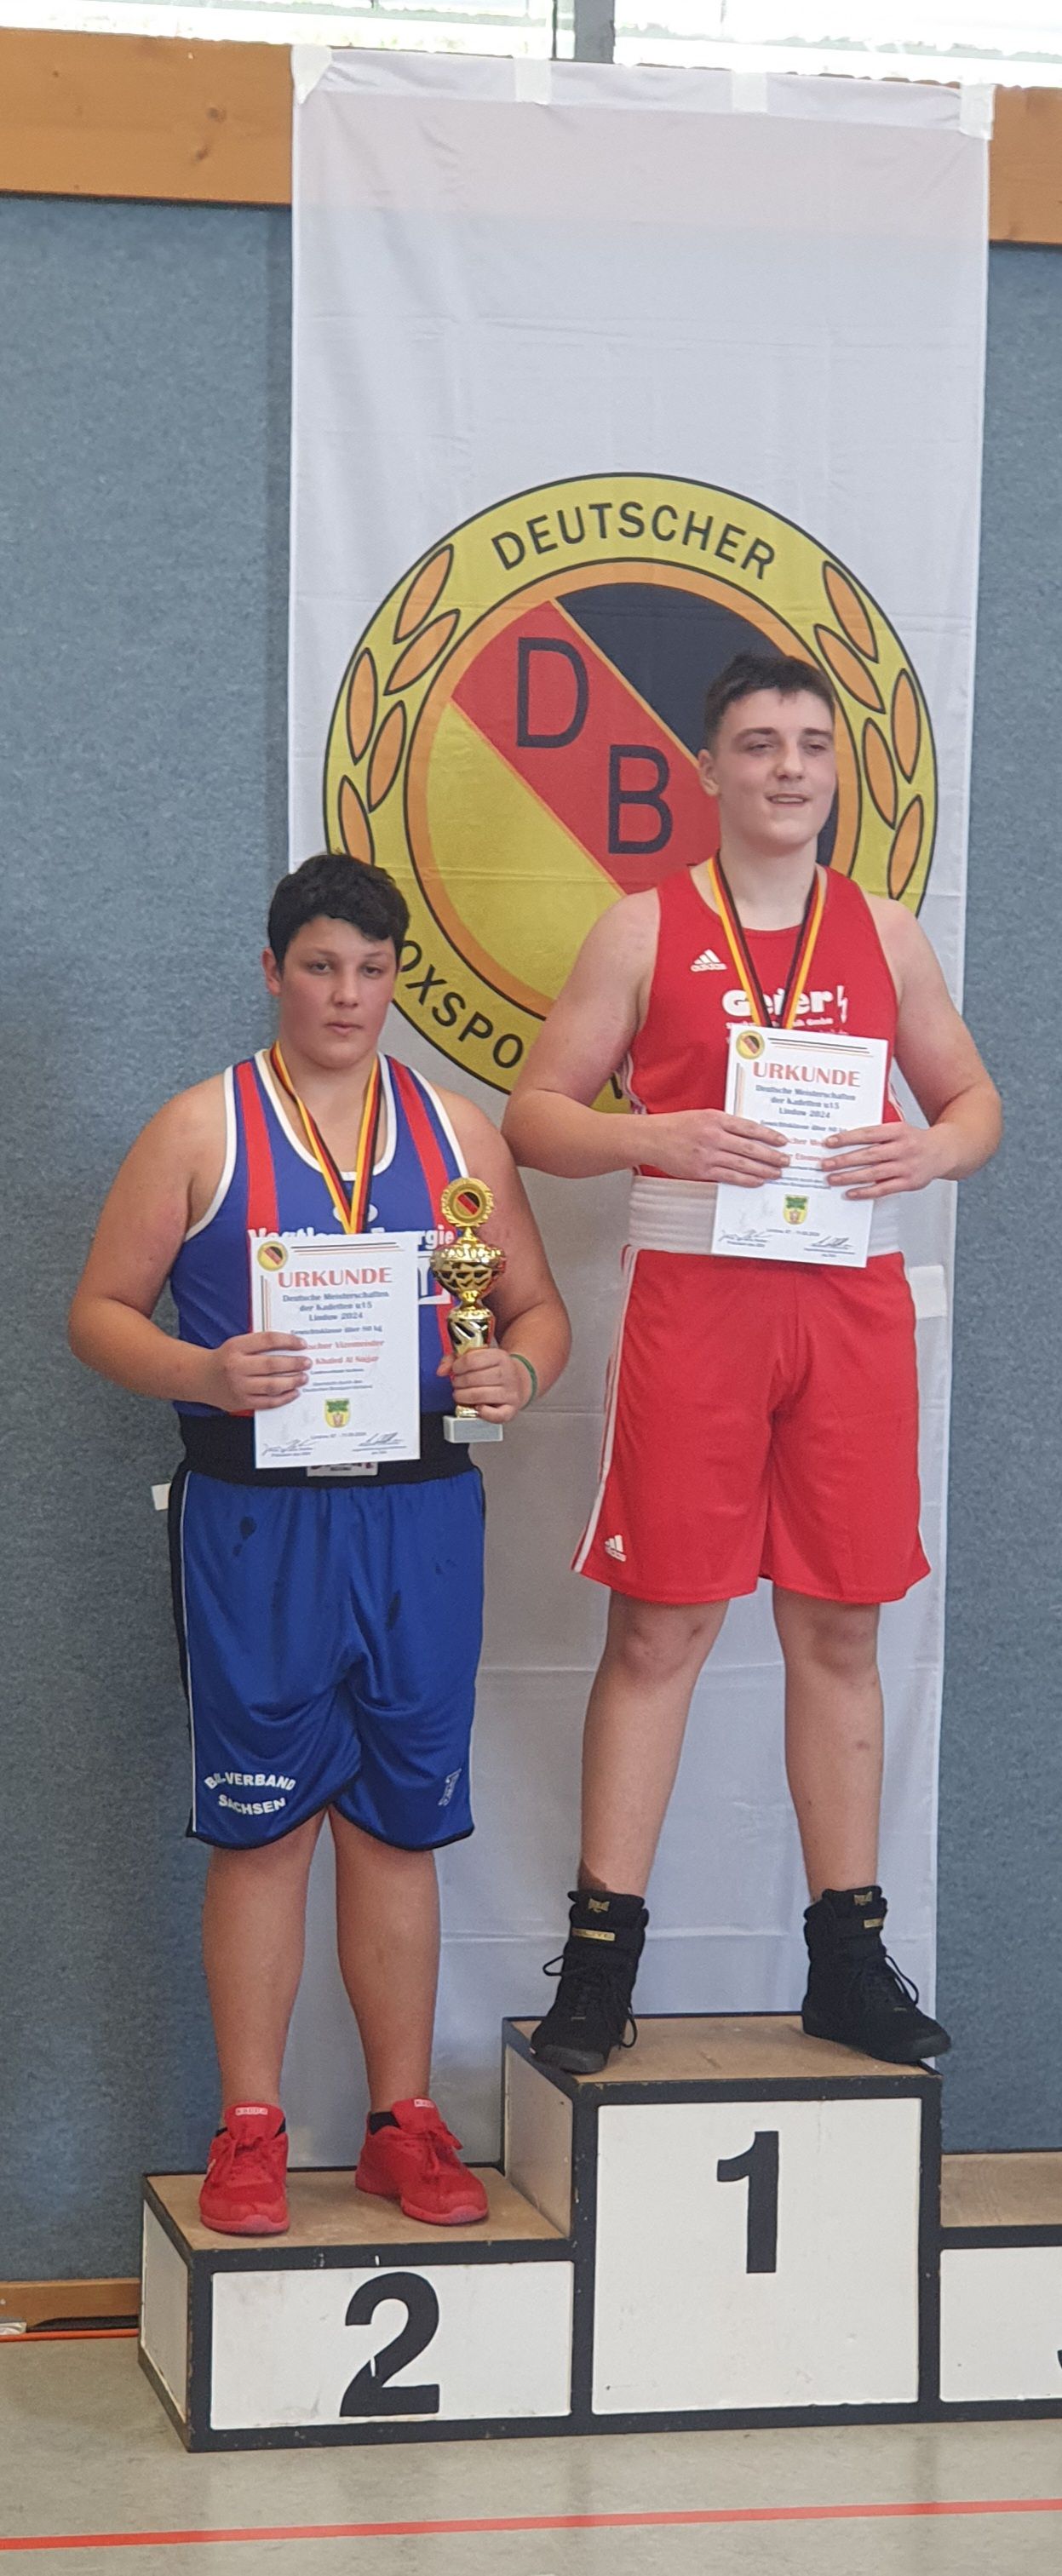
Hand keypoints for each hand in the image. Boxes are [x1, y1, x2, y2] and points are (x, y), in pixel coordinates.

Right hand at [198, 1332, 308, 1412]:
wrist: (200, 1377)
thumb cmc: (224, 1359)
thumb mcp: (236, 1344)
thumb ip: (259, 1344)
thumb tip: (290, 1346)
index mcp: (236, 1347)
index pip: (267, 1340)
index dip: (288, 1341)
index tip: (302, 1343)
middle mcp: (236, 1367)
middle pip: (272, 1365)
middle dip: (294, 1364)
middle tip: (307, 1363)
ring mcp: (239, 1387)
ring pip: (272, 1385)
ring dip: (292, 1381)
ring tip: (304, 1377)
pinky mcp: (241, 1402)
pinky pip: (267, 1402)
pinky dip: (283, 1398)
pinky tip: (293, 1392)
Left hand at [438, 1345, 532, 1424]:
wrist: (519, 1381)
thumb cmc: (493, 1370)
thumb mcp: (477, 1357)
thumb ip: (454, 1359)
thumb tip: (441, 1371)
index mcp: (499, 1356)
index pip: (472, 1360)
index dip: (457, 1367)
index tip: (455, 1370)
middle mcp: (508, 1373)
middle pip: (474, 1378)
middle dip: (459, 1383)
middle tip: (456, 1385)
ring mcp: (511, 1392)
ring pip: (481, 1395)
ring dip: (464, 1397)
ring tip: (460, 1395)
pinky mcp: (511, 1408)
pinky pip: (497, 1415)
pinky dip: (484, 1413)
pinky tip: (478, 1407)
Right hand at [646, 1107, 788, 1187]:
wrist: (651, 1138)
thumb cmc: (675, 1126)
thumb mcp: (702, 1116)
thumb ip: (725, 1124)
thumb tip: (749, 1135)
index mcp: (716, 1118)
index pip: (749, 1127)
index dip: (769, 1135)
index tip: (782, 1141)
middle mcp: (714, 1136)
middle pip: (750, 1147)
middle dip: (771, 1156)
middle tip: (785, 1161)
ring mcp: (708, 1154)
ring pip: (742, 1164)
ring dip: (763, 1170)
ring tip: (776, 1173)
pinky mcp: (702, 1170)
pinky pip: (729, 1176)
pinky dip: (746, 1180)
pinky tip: (757, 1181)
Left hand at [824, 1124, 949, 1199]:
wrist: (943, 1151)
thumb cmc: (915, 1140)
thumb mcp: (899, 1129)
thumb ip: (877, 1133)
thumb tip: (846, 1140)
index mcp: (898, 1131)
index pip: (868, 1134)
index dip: (847, 1138)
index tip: (829, 1142)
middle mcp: (903, 1148)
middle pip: (868, 1155)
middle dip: (843, 1160)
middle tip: (825, 1164)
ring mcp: (907, 1167)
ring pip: (874, 1173)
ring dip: (850, 1177)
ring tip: (832, 1179)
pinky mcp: (909, 1183)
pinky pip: (883, 1189)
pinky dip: (865, 1192)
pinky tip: (851, 1193)